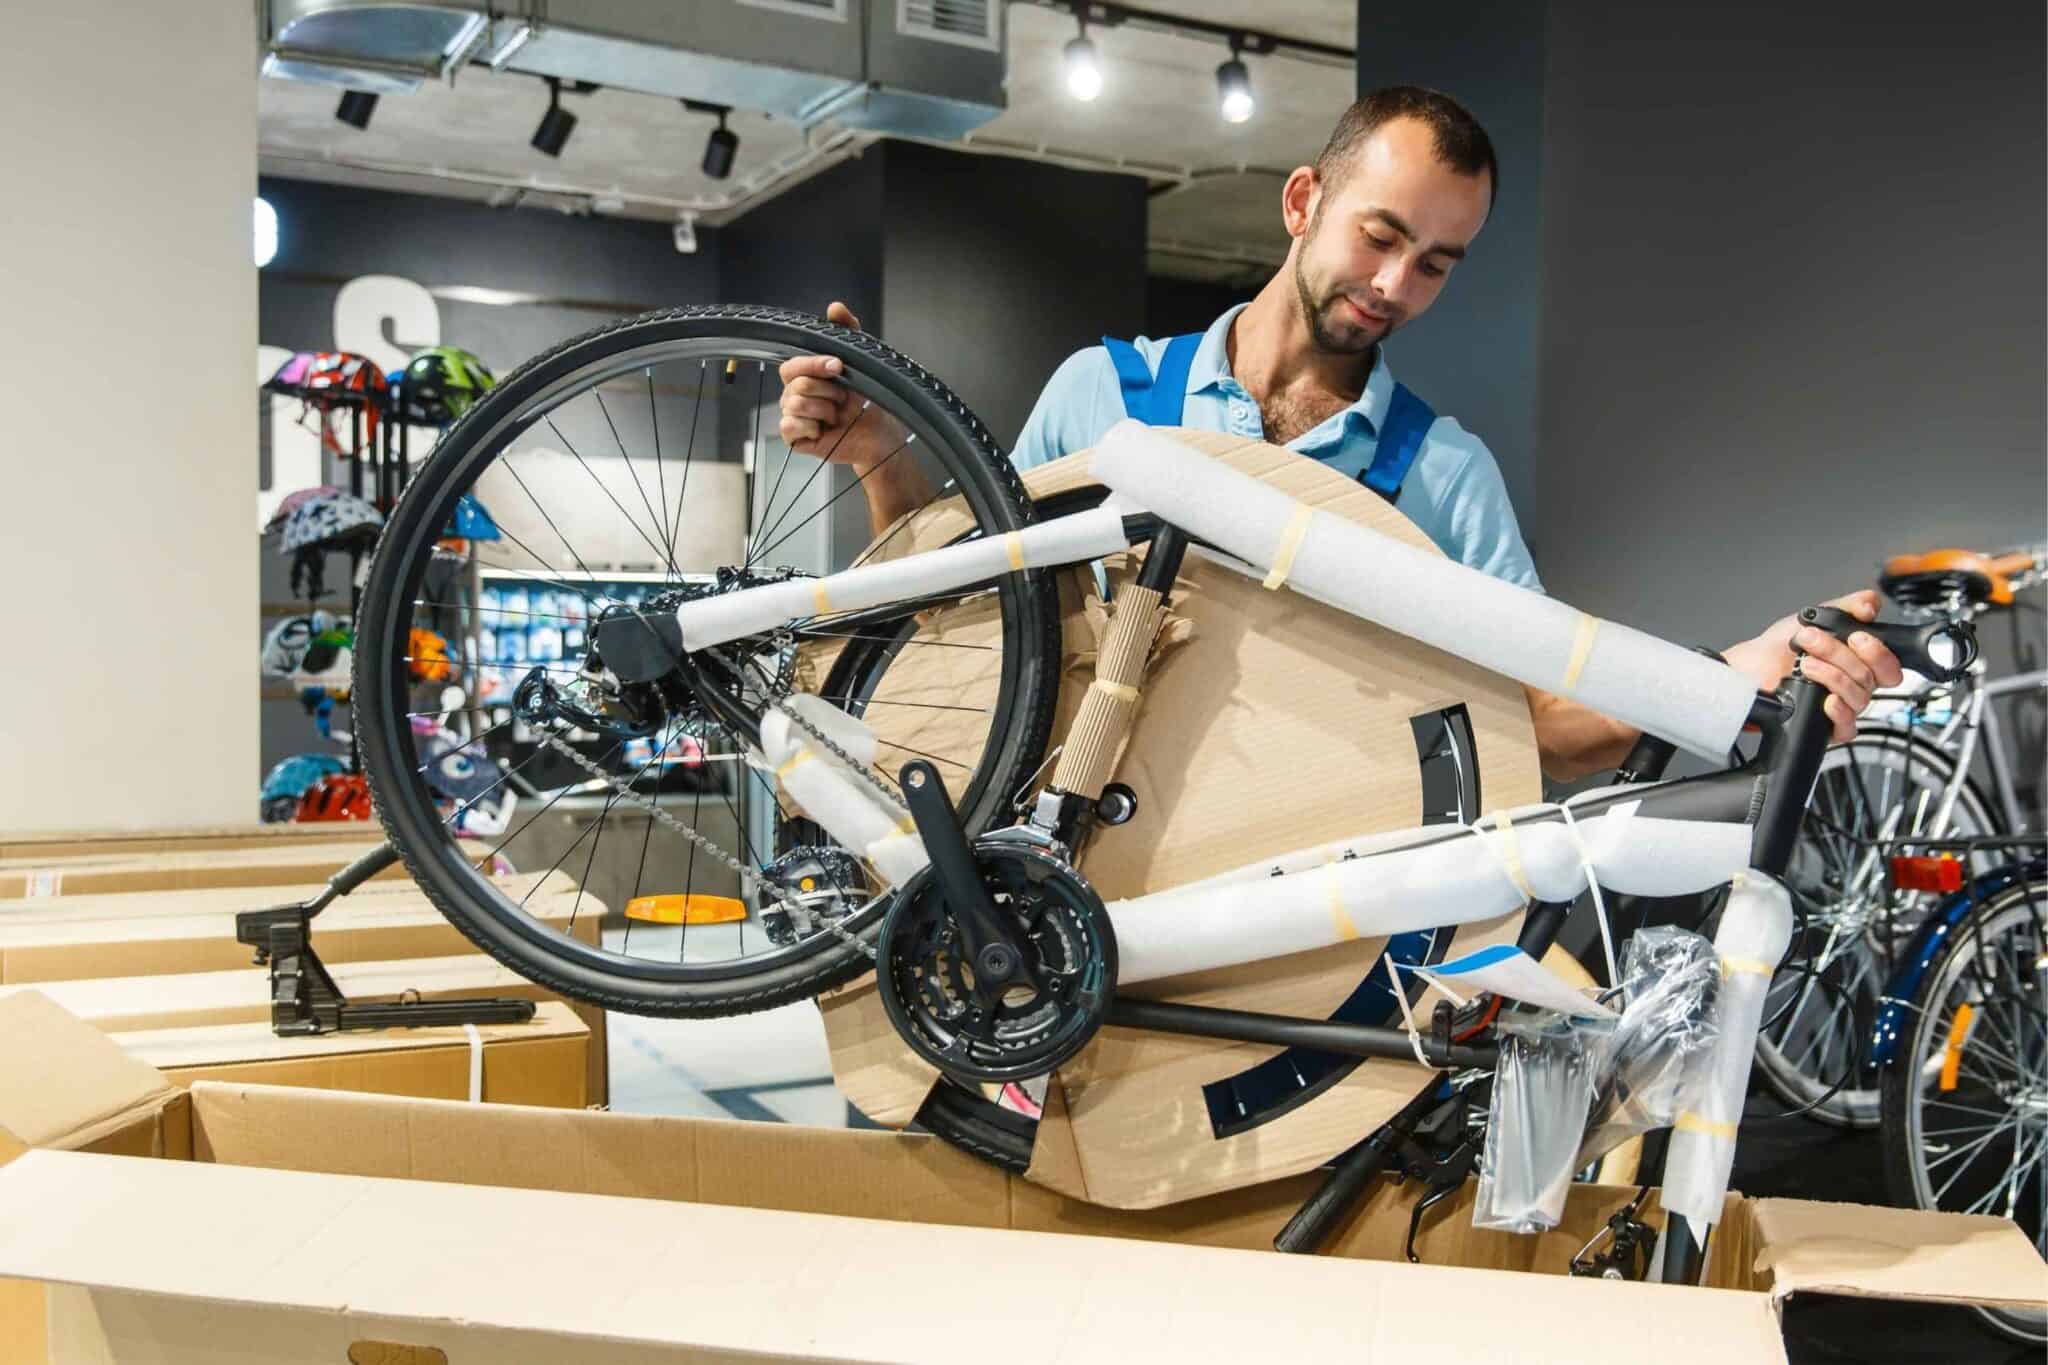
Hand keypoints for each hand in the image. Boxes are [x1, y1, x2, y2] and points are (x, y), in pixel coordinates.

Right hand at [776, 302, 908, 469]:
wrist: (875, 431)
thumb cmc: (863, 398)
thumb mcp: (858, 358)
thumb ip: (847, 329)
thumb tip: (835, 307)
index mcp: (802, 375)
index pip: (792, 365)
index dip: (814, 365)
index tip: (838, 366)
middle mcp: (793, 394)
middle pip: (798, 384)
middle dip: (828, 391)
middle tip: (842, 398)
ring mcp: (792, 416)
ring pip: (796, 404)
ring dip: (824, 410)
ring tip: (836, 415)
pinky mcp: (794, 437)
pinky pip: (790, 426)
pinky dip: (812, 427)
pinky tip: (824, 429)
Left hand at [1722, 589, 1905, 742]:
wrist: (1746, 669)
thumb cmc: (1777, 648)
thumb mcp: (1813, 619)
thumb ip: (1846, 607)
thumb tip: (1870, 605)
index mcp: (1857, 661)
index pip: (1889, 665)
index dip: (1878, 652)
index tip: (1856, 638)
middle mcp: (1852, 684)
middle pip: (1872, 678)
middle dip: (1842, 657)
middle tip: (1813, 642)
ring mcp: (1839, 705)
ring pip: (1860, 698)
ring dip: (1832, 676)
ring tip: (1805, 664)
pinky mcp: (1825, 725)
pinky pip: (1847, 727)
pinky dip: (1839, 712)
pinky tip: (1827, 701)